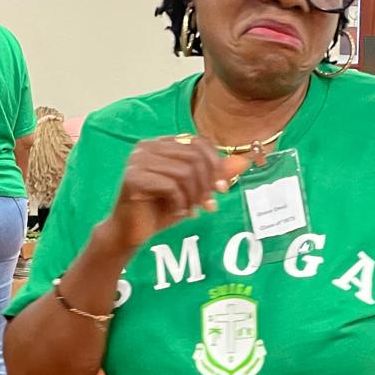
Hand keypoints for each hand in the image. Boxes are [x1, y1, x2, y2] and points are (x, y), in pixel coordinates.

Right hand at [104, 136, 251, 255]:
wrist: (131, 232)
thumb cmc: (161, 209)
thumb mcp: (193, 191)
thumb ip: (214, 175)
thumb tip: (243, 162)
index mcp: (162, 143)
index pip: (199, 142)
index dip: (216, 164)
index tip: (223, 188)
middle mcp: (147, 146)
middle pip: (194, 156)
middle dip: (206, 183)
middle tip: (209, 204)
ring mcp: (138, 160)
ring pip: (184, 171)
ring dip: (194, 196)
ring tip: (191, 210)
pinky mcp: (133, 178)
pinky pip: (170, 186)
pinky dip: (180, 202)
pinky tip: (178, 213)